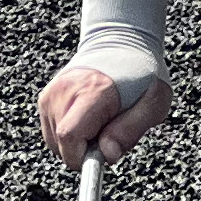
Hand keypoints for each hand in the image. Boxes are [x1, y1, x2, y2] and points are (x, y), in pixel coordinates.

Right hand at [40, 47, 168, 165]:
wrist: (121, 43)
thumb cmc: (142, 74)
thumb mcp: (154, 103)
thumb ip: (131, 130)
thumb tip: (107, 154)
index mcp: (93, 91)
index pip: (69, 137)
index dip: (83, 157)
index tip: (102, 153)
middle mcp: (65, 91)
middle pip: (61, 145)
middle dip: (85, 151)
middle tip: (109, 132)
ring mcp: (52, 94)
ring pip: (55, 143)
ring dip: (78, 144)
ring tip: (100, 123)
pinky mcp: (46, 98)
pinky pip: (52, 134)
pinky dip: (69, 135)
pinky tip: (88, 119)